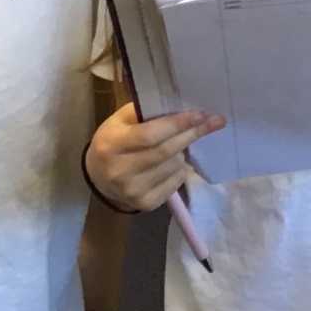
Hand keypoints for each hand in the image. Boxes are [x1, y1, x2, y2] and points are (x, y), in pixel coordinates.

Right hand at [86, 103, 224, 211]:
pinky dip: (180, 170)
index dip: (177, 124)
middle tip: (212, 122)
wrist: (98, 176)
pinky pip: (175, 183)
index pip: (150, 135)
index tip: (201, 115)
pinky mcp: (144, 204)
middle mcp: (120, 170)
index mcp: (111, 144)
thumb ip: (144, 112)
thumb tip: (180, 106)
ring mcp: (132, 191)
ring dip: (183, 152)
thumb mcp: (120, 120)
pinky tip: (173, 163)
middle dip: (191, 134)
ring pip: (174, 166)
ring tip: (177, 145)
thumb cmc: (114, 141)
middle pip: (166, 151)